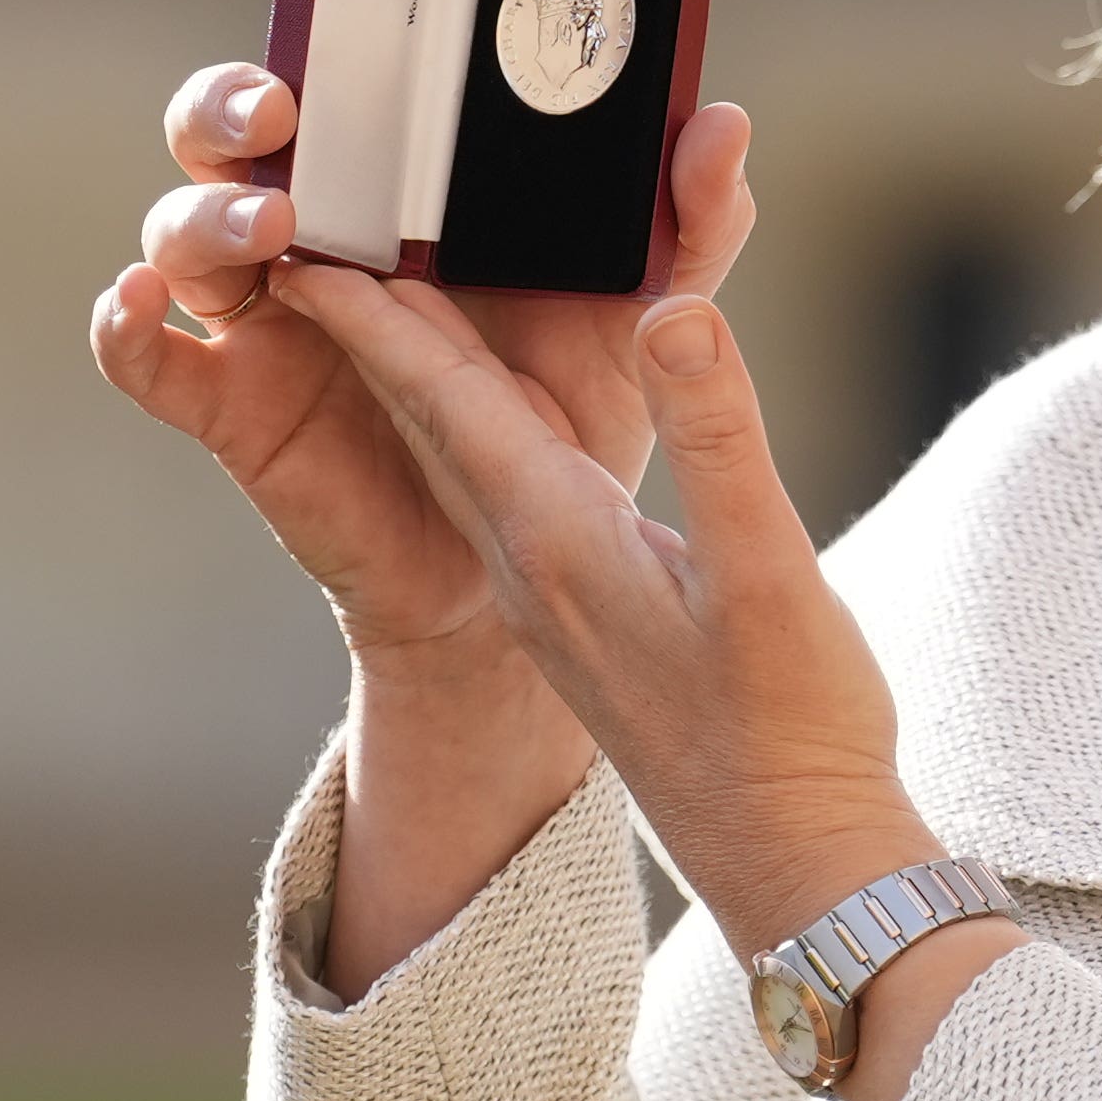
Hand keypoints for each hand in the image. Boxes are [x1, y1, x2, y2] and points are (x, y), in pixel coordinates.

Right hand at [88, 0, 762, 678]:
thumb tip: (718, 121)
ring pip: (184, 223)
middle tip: (284, 104)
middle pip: (230, 119)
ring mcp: (258, 306)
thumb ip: (686, 221)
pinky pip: (146, 352)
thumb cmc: (572, 404)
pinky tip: (143, 304)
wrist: (532, 562)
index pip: (338, 48)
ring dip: (207, 211)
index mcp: (400, 168)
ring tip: (269, 222)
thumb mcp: (645, 309)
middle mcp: (312, 214)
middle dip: (236, 94)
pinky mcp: (230, 400)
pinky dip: (126, 323)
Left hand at [276, 258, 932, 967]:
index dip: (375, 315)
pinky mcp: (594, 618)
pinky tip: (514, 413)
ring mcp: (557, 597)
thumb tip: (672, 310)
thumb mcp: (768, 571)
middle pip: (433, 418)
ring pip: (470, 456)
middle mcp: (533, 564)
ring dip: (429, 371)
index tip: (305, 243)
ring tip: (399, 295)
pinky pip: (517, 490)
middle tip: (328, 234)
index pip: (442, 401)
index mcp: (555, 540)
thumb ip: (715, 436)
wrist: (797, 866)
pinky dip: (496, 424)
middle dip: (380, 323)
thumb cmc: (789, 728)